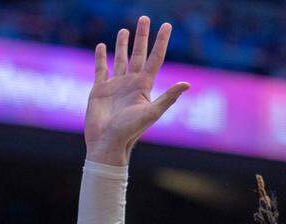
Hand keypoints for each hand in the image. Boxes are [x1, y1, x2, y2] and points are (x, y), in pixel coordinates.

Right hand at [85, 16, 189, 165]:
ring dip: (122, 44)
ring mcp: (115, 85)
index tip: (167, 25)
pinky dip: (101, 57)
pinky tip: (101, 46)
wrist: (107, 144)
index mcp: (144, 86)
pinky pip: (100, 69)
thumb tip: (186, 84)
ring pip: (120, 59)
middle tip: (144, 18)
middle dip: (142, 36)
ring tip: (125, 30)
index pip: (155, 58)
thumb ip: (168, 98)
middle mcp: (131, 83)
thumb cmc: (130, 132)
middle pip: (138, 54)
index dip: (161, 41)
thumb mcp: (151, 114)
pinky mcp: (99, 90)